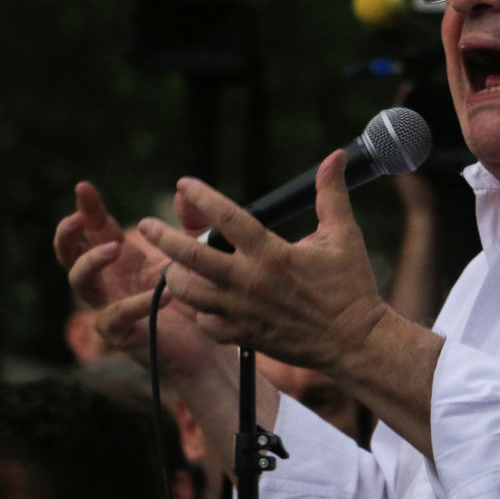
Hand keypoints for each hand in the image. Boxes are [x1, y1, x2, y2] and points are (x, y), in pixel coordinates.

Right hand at [53, 182, 216, 377]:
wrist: (211, 347)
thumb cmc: (198, 298)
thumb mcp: (198, 252)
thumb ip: (191, 222)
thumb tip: (182, 189)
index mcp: (124, 259)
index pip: (96, 229)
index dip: (88, 209)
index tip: (84, 187)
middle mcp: (111, 281)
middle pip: (71, 254)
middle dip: (68, 233)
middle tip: (79, 218)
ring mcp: (111, 306)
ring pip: (80, 282)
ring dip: (92, 261)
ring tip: (116, 247)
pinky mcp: (121, 334)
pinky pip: (113, 317)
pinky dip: (134, 304)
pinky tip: (161, 295)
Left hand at [138, 150, 389, 373]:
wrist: (354, 342)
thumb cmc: (351, 286)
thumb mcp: (343, 235)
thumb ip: (330, 194)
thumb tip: (335, 156)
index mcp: (273, 254)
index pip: (228, 219)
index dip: (203, 197)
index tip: (184, 183)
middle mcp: (251, 282)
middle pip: (192, 257)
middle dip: (164, 237)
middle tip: (146, 225)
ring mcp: (243, 312)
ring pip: (189, 293)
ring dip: (175, 276)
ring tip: (170, 265)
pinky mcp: (244, 336)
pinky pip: (206, 322)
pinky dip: (199, 310)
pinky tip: (201, 301)